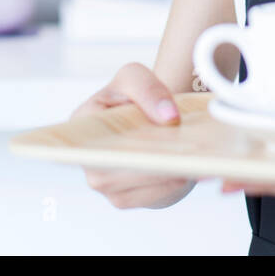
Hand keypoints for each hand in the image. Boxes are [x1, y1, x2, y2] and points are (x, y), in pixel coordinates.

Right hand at [73, 63, 195, 209]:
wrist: (147, 118)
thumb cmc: (132, 96)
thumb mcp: (135, 77)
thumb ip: (147, 88)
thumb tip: (167, 117)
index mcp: (81, 126)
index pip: (91, 140)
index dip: (117, 144)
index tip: (151, 136)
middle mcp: (88, 160)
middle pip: (121, 168)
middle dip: (155, 158)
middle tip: (186, 147)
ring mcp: (104, 184)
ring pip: (140, 186)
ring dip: (169, 172)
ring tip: (193, 155)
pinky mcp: (125, 198)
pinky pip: (153, 195)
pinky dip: (175, 181)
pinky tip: (192, 167)